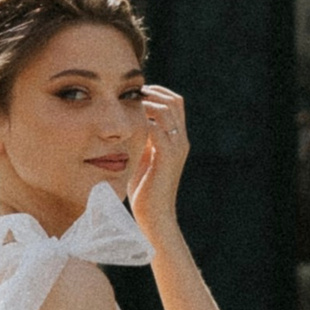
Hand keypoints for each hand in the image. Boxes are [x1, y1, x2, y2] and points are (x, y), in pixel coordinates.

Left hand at [130, 84, 189, 227]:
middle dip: (153, 92)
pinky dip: (144, 120)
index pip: (175, 103)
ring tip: (130, 105)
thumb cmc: (146, 190)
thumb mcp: (143, 158)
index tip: (136, 93)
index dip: (157, 93)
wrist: (155, 216)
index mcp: (176, 140)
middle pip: (175, 101)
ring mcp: (176, 149)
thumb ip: (142, 140)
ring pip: (168, 110)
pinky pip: (158, 129)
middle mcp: (180, 141)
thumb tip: (130, 125)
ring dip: (148, 103)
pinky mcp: (167, 158)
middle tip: (133, 93)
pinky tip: (129, 122)